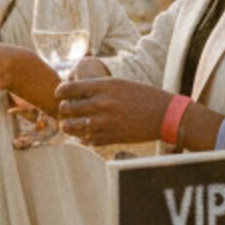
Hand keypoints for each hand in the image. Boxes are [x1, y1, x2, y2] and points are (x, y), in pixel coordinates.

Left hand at [54, 75, 175, 146]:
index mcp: (104, 86)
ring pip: (73, 127)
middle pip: (67, 108)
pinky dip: (84, 138)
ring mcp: (106, 122)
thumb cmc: (142, 96)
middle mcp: (102, 103)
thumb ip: (97, 87)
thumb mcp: (119, 84)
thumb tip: (76, 90)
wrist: (164, 115)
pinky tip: (87, 135)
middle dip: (63, 110)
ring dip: (69, 126)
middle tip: (65, 111)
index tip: (60, 94)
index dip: (60, 92)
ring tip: (70, 125)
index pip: (69, 89)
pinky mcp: (111, 138)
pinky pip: (87, 140)